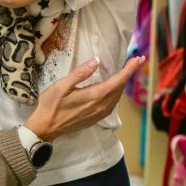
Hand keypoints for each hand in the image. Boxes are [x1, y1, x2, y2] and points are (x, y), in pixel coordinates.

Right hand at [24, 56, 146, 141]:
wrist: (46, 128)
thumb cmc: (51, 105)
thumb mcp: (62, 85)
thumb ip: (80, 73)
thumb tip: (97, 60)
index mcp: (95, 96)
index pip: (118, 80)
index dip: (130, 69)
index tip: (139, 58)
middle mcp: (102, 106)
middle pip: (120, 88)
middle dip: (129, 73)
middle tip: (135, 61)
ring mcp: (100, 113)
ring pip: (117, 96)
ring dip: (123, 83)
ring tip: (126, 71)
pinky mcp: (97, 118)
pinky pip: (112, 103)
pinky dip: (116, 92)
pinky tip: (114, 87)